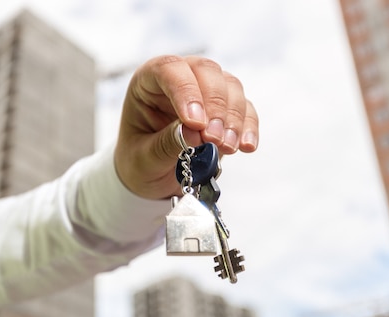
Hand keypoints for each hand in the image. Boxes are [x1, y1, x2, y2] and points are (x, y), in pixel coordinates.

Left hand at [114, 55, 258, 198]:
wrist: (153, 175)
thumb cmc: (139, 161)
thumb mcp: (143, 159)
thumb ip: (165, 144)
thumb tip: (193, 133)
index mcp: (149, 82)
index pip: (170, 69)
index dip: (185, 91)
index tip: (195, 123)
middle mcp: (180, 79)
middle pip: (207, 72)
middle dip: (215, 105)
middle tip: (213, 139)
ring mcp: (206, 92)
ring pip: (231, 87)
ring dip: (233, 118)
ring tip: (227, 147)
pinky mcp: (226, 110)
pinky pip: (245, 109)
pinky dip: (248, 127)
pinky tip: (247, 146)